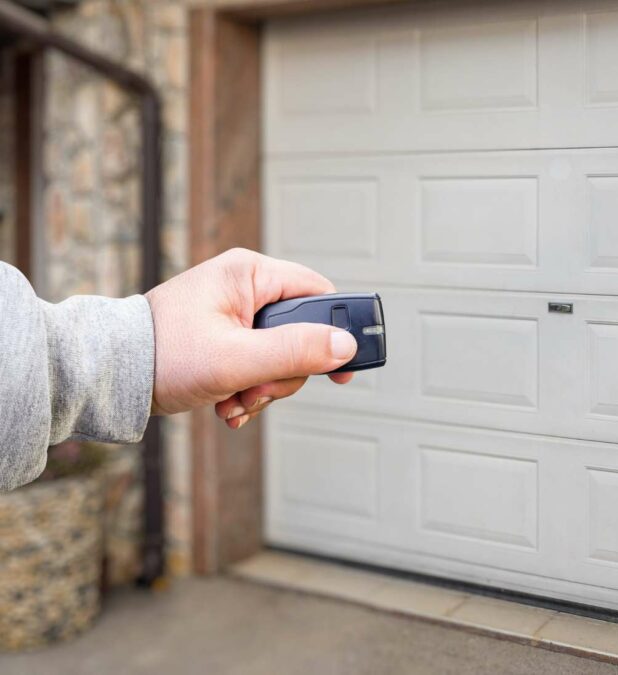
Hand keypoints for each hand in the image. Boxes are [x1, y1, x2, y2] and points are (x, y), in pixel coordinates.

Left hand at [145, 248, 356, 427]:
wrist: (109, 377)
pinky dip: (249, 389)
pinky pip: (259, 365)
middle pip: (301, 333)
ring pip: (281, 355)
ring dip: (265, 388)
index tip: (343, 367)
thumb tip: (345, 346)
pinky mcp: (226, 337)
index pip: (318, 294)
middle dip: (285, 372)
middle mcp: (245, 287)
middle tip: (258, 390)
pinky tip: (228, 402)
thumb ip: (295, 351)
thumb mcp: (237, 358)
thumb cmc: (160, 355)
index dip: (336, 331)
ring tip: (236, 399)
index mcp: (250, 274)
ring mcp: (235, 313)